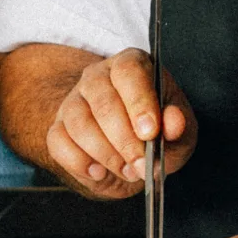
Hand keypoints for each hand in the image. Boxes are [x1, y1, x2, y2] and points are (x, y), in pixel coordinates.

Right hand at [45, 47, 196, 198]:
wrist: (129, 151)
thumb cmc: (157, 134)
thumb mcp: (179, 133)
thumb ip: (179, 128)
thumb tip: (174, 122)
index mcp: (132, 65)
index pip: (129, 71)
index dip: (138, 102)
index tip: (150, 133)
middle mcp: (98, 76)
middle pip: (103, 101)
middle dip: (124, 140)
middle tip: (141, 165)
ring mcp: (74, 100)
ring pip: (79, 123)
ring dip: (105, 154)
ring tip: (127, 170)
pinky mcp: (58, 126)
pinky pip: (58, 142)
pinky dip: (79, 162)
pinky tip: (99, 172)